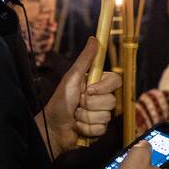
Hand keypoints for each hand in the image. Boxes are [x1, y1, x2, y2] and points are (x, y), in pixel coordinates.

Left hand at [38, 37, 120, 158]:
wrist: (53, 127)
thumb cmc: (60, 101)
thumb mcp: (72, 78)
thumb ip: (85, 59)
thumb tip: (94, 38)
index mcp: (97, 84)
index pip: (116, 81)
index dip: (104, 87)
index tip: (89, 89)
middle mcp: (101, 98)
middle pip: (111, 101)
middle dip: (89, 104)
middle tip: (77, 103)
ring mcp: (101, 114)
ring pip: (106, 116)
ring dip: (86, 117)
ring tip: (75, 115)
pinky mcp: (99, 129)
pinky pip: (101, 129)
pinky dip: (86, 128)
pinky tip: (78, 126)